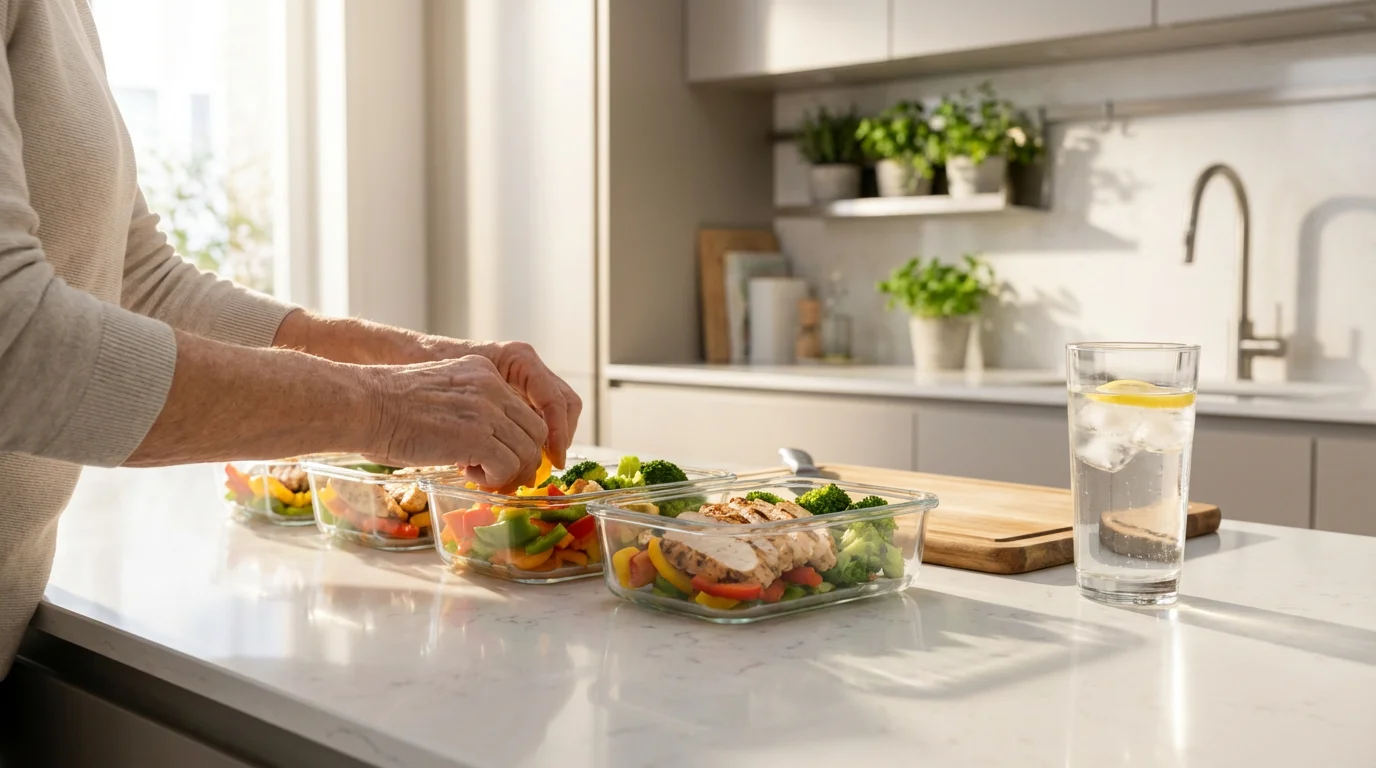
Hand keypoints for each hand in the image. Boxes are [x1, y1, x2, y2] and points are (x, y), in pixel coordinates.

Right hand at [272, 311, 580, 465]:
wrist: (360, 404)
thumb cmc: (384, 407)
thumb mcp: (439, 396)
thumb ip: (468, 412)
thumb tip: (485, 449)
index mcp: (482, 372)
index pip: (524, 410)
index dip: (519, 441)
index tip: (506, 460)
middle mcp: (490, 386)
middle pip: (534, 431)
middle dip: (522, 460)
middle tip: (497, 476)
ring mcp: (485, 410)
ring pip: (526, 451)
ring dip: (506, 471)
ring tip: (477, 474)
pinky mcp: (475, 435)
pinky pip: (506, 466)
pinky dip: (492, 478)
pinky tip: (466, 473)